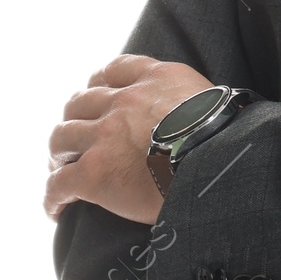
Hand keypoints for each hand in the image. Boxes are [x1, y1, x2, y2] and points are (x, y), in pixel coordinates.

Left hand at [44, 53, 213, 223]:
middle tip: (77, 142)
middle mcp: (124, 101)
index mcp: (156, 79)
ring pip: (60, 139)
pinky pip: (58, 184)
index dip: (99, 85)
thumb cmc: (227, 142)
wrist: (220, 168)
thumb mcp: (212, 102)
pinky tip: (56, 209)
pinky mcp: (94, 173)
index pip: (113, 70)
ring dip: (59, 155)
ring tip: (62, 170)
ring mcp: (105, 136)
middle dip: (75, 122)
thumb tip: (192, 118)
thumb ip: (189, 100)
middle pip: (79, 104)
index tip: (97, 98)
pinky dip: (53, 196)